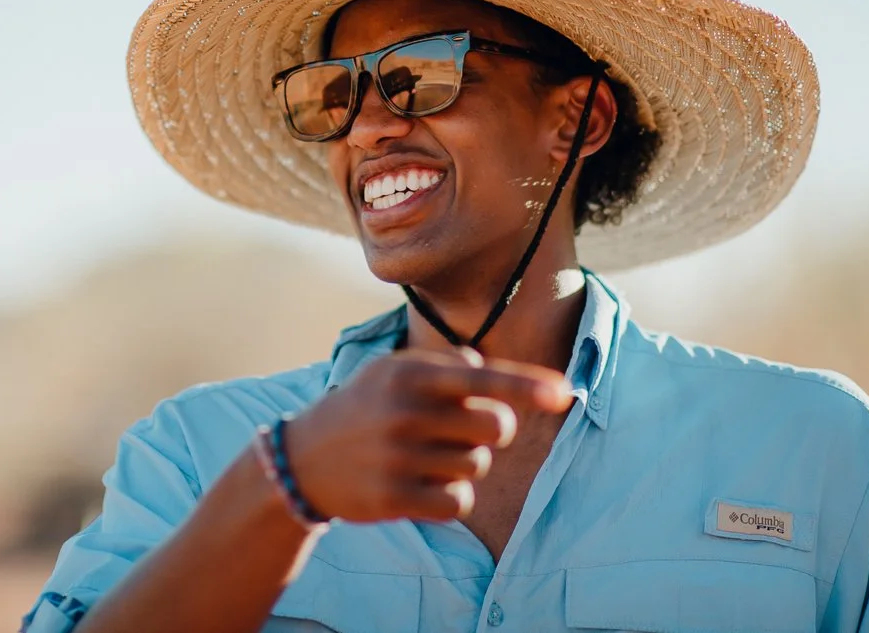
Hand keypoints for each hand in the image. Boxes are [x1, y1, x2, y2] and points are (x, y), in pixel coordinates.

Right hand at [283, 348, 572, 522]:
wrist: (302, 459)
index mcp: (410, 374)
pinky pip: (459, 503)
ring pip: (478, 466)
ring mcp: (399, 457)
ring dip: (465, 464)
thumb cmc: (364, 407)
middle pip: (496, 428)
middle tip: (463, 431)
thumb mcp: (392, 370)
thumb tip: (492, 375)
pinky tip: (422, 485)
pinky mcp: (394, 498)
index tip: (566, 395)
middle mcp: (405, 412)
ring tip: (426, 456)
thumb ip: (447, 365)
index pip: (483, 379)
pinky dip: (452, 497)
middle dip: (493, 432)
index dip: (528, 386)